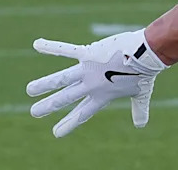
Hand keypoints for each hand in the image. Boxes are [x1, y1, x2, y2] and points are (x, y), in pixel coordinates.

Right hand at [26, 30, 166, 137]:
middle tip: (35, 112)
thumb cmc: (145, 73)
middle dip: (49, 105)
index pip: (82, 113)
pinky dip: (52, 47)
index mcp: (102, 95)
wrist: (147, 54)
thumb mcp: (141, 94)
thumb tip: (141, 125)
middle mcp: (92, 85)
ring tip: (30, 90)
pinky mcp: (89, 53)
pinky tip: (37, 44)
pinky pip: (67, 50)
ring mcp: (89, 70)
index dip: (69, 123)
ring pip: (61, 78)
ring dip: (44, 84)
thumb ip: (139, 109)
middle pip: (66, 97)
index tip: (56, 133)